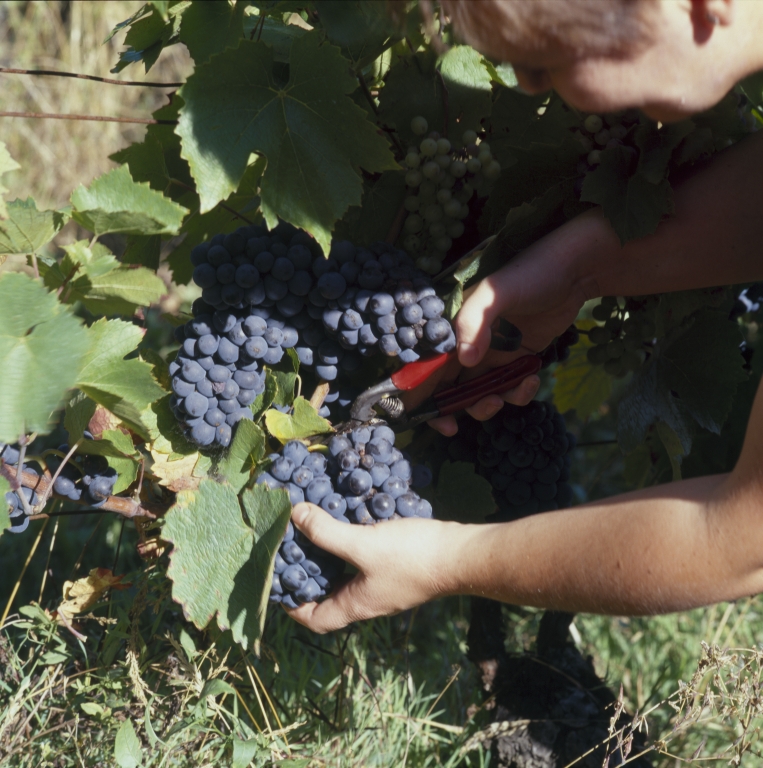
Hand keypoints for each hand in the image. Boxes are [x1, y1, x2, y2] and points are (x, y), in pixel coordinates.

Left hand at [284, 503, 458, 632]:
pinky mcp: (397, 565)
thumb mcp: (363, 544)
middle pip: (328, 594)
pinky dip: (351, 541)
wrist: (462, 554)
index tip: (275, 584)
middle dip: (308, 573)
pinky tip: (348, 516)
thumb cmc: (411, 557)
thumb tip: (294, 516)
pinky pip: (365, 557)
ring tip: (313, 526)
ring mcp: (385, 583)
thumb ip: (327, 532)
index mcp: (356, 605)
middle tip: (290, 547)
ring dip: (329, 553)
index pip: (314, 619)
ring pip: (347, 573)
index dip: (291, 606)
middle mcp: (368, 599)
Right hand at [423, 210, 606, 434]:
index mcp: (452, 327)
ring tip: (507, 398)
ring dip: (490, 403)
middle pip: (450, 388)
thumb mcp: (497, 291)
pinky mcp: (516, 360)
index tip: (439, 418)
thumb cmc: (531, 272)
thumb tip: (466, 361)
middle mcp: (467, 343)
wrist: (576, 269)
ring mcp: (492, 354)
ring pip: (480, 393)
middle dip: (459, 408)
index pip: (427, 366)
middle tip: (477, 414)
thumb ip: (475, 322)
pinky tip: (532, 379)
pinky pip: (509, 387)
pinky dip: (518, 393)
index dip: (423, 396)